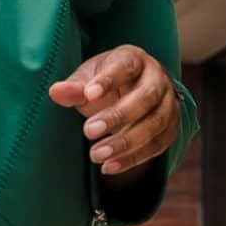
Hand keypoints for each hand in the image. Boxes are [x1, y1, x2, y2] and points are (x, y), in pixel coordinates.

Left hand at [49, 45, 179, 177]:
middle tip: (88, 131)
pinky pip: (157, 145)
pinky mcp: (171, 127)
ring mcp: (168, 103)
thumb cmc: (104, 83)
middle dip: (118, 116)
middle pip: (146, 96)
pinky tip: (108, 166)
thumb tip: (55, 92)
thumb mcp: (87, 78)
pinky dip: (133, 158)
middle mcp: (157, 78)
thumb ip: (74, 87)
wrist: (133, 92)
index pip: (126, 66)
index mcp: (135, 58)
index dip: (109, 80)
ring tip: (95, 155)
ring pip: (155, 123)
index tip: (89, 95)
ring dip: (126, 142)